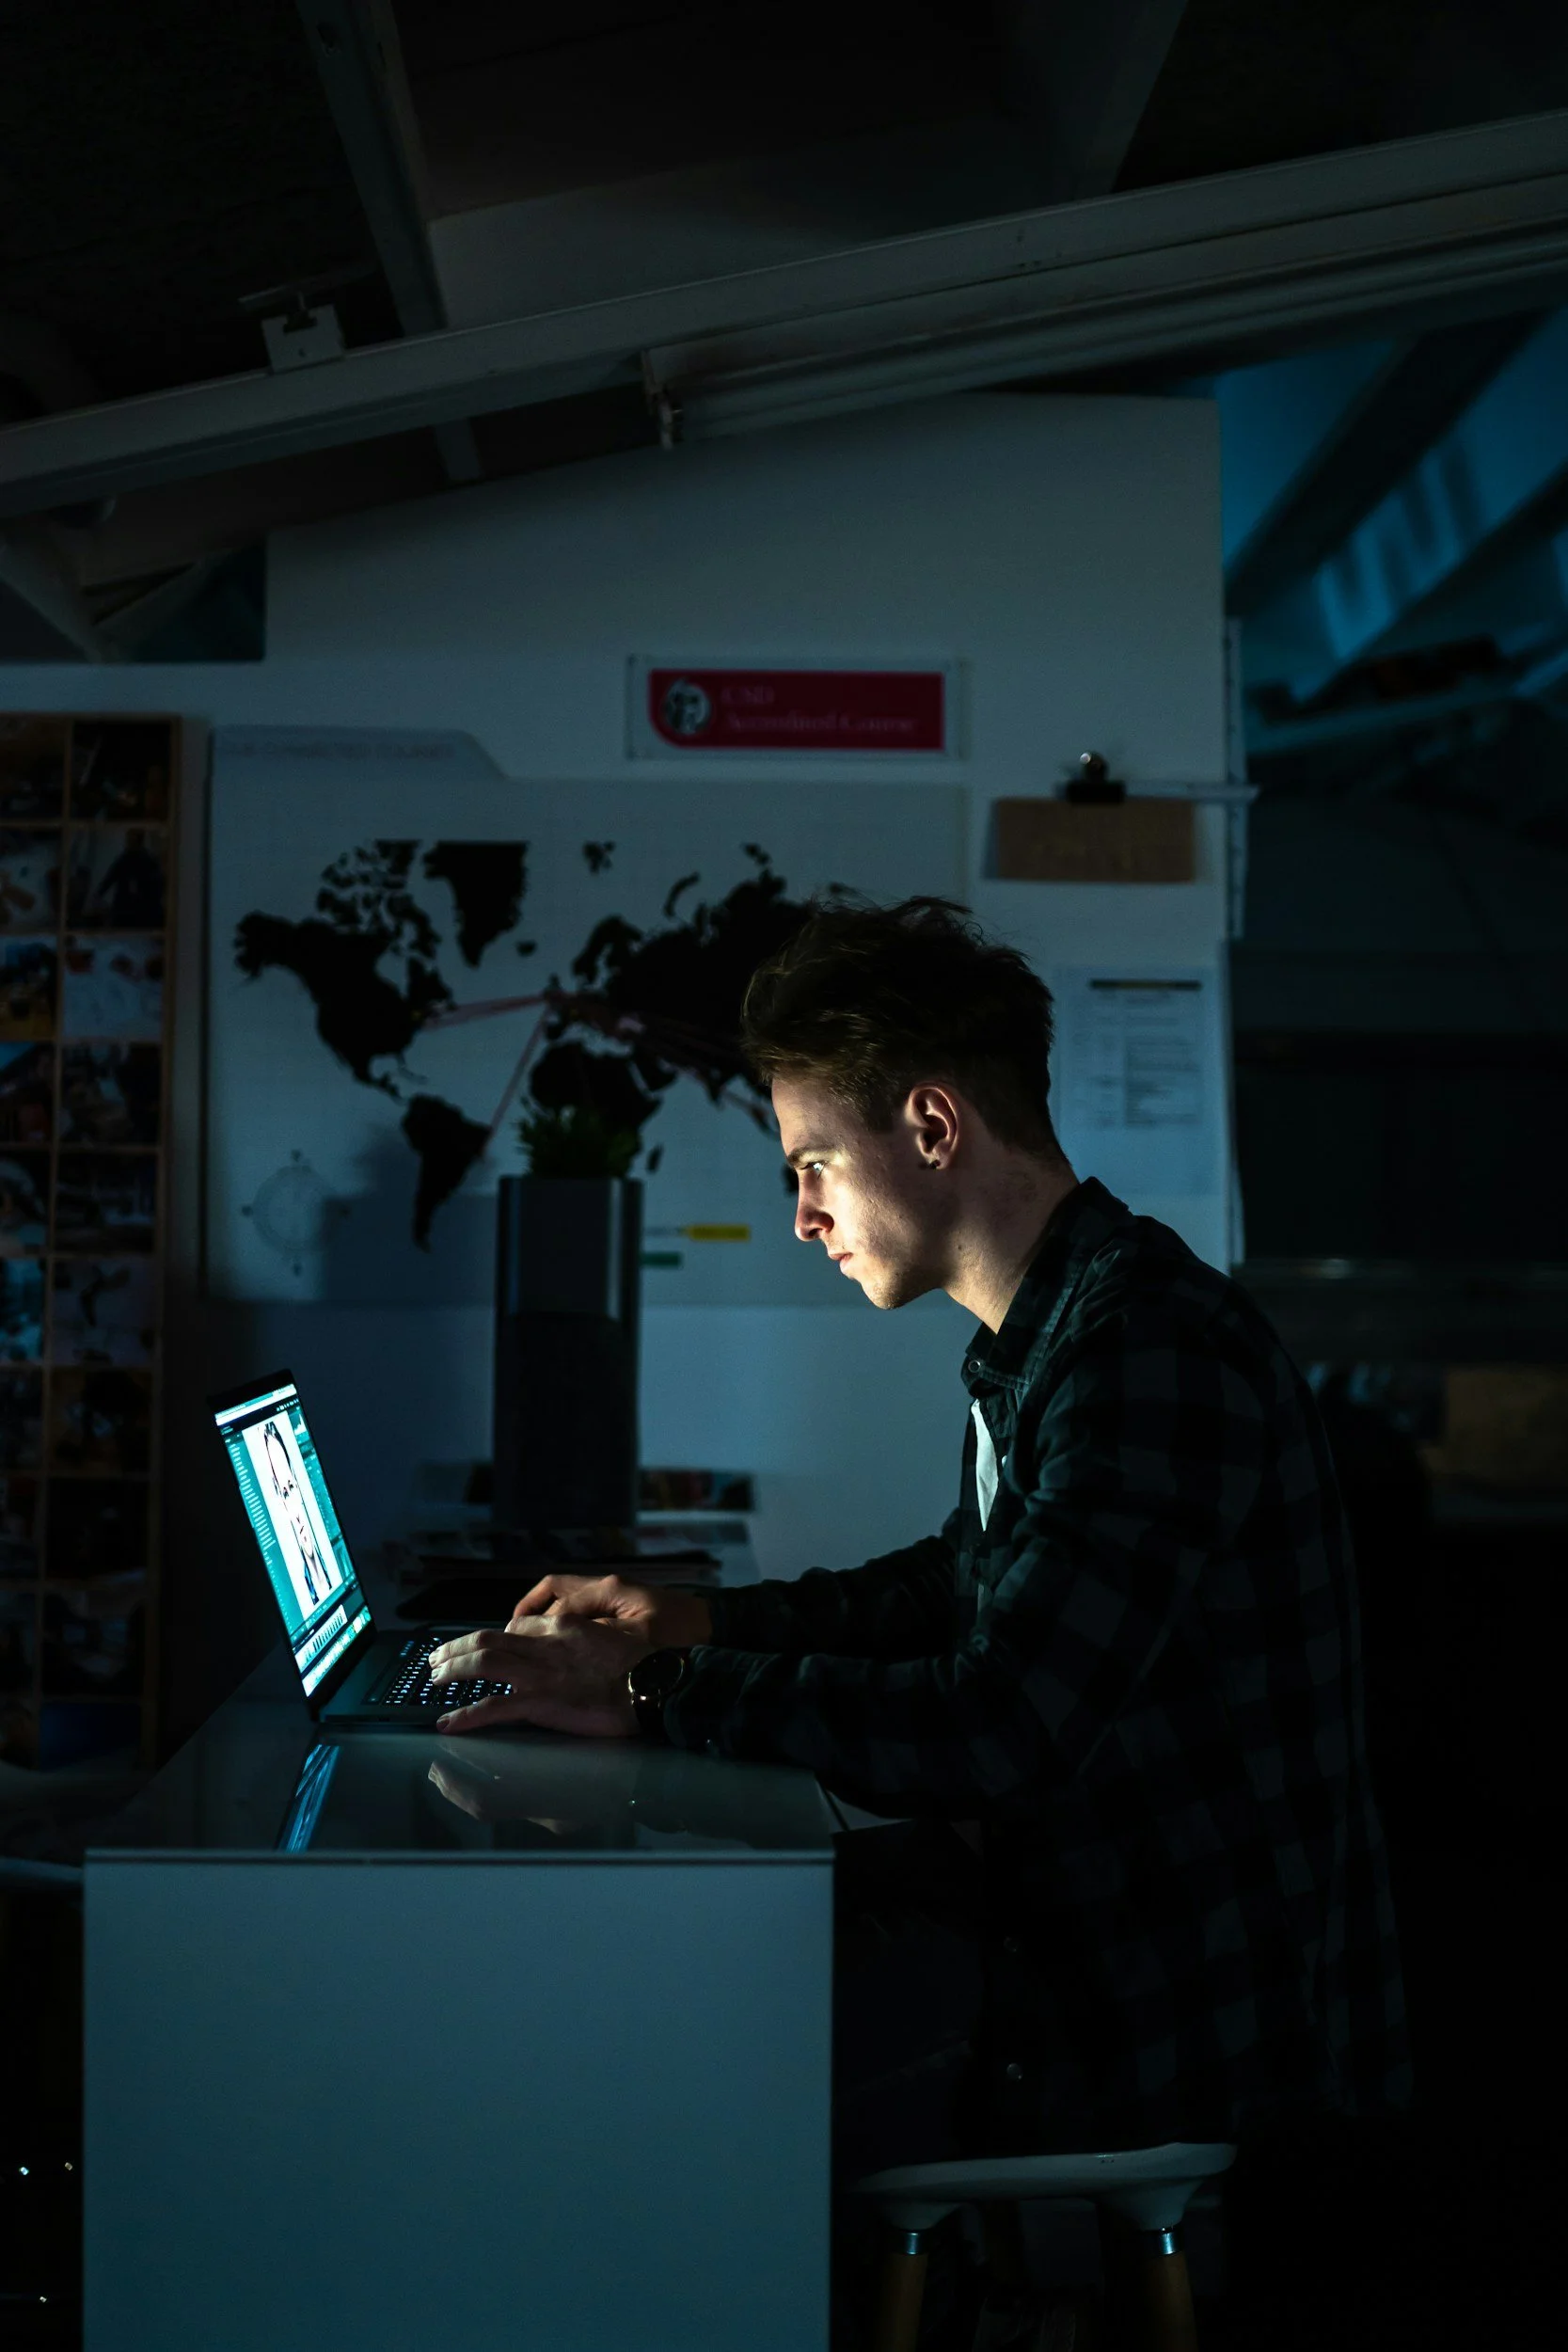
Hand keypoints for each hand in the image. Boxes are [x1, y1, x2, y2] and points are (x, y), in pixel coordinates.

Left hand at [427, 1616, 648, 1738]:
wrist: (653, 1685)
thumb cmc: (642, 1666)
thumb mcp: (613, 1637)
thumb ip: (585, 1638)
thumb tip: (571, 1648)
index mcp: (564, 1626)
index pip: (519, 1624)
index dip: (497, 1635)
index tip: (486, 1646)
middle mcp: (545, 1643)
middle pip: (487, 1638)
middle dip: (456, 1646)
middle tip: (437, 1657)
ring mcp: (540, 1673)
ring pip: (482, 1662)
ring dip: (451, 1670)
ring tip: (433, 1680)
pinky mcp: (539, 1701)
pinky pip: (493, 1707)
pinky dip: (466, 1715)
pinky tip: (448, 1723)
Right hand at [509, 1572, 711, 1649]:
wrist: (715, 1626)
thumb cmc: (682, 1632)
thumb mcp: (641, 1637)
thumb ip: (603, 1635)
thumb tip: (569, 1637)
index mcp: (610, 1590)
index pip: (561, 1605)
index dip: (537, 1624)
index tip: (519, 1644)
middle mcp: (607, 1587)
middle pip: (556, 1589)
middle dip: (530, 1608)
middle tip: (511, 1633)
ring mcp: (613, 1595)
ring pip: (566, 1597)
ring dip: (544, 1613)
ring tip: (526, 1637)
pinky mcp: (621, 1607)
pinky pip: (581, 1608)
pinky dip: (562, 1620)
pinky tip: (557, 1641)